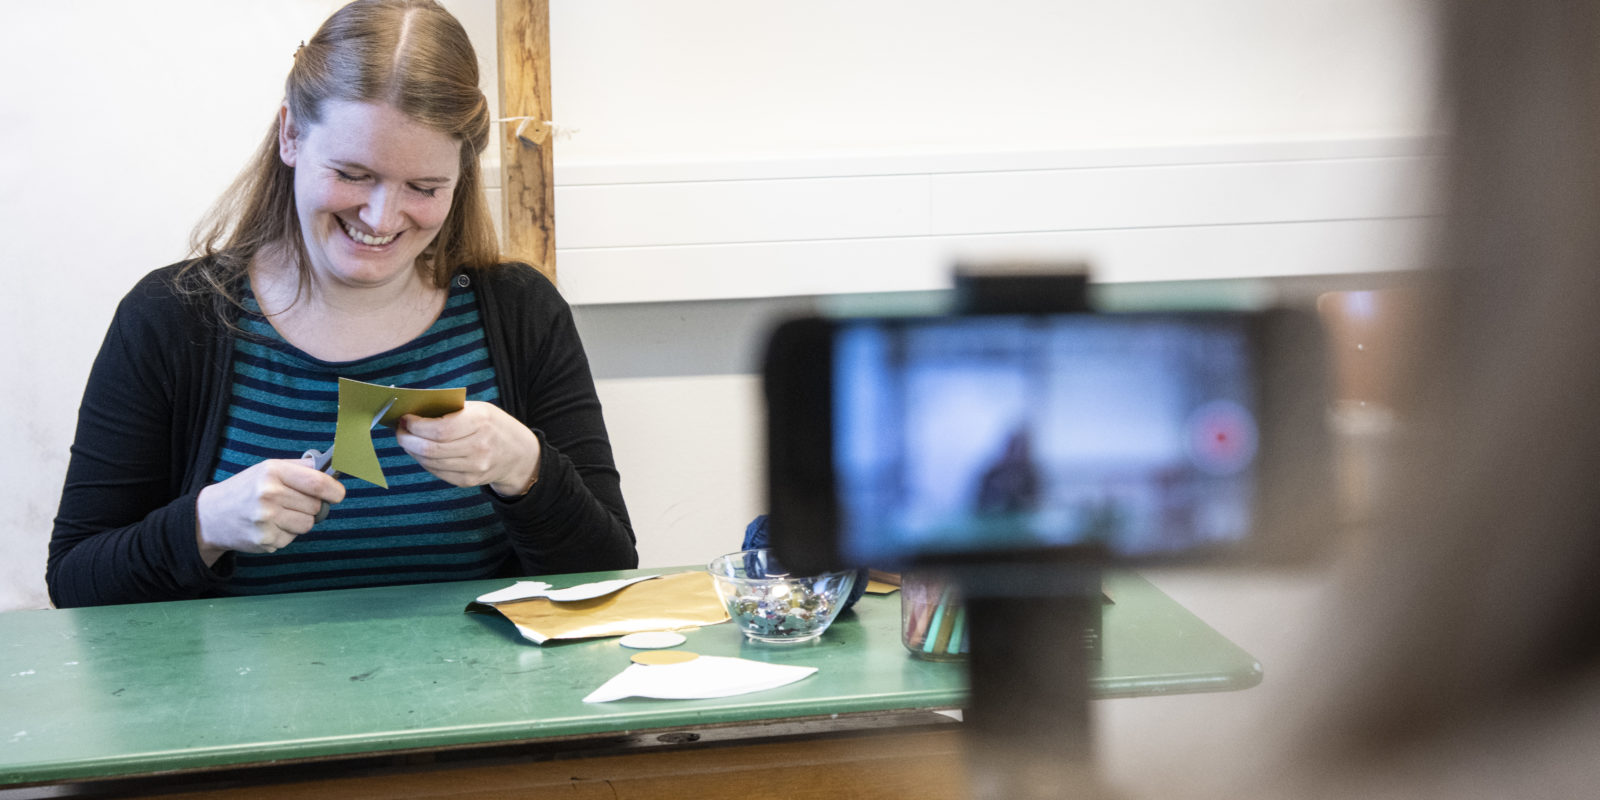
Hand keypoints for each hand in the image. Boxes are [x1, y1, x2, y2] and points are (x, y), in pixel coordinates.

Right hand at [195, 457, 345, 564]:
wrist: (211, 516)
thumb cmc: (246, 489)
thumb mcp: (268, 469)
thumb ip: (301, 468)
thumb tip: (333, 469)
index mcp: (272, 472)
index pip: (317, 483)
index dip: (334, 490)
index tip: (338, 494)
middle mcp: (268, 494)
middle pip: (316, 506)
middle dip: (311, 506)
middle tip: (291, 502)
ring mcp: (266, 519)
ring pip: (307, 524)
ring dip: (299, 521)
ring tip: (278, 514)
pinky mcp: (265, 540)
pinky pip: (293, 538)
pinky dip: (285, 534)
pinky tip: (268, 526)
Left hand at [395, 401, 541, 496]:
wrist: (518, 454)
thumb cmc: (492, 425)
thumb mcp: (478, 409)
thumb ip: (449, 411)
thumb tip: (413, 414)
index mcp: (481, 422)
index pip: (440, 429)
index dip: (416, 426)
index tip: (405, 419)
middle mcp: (479, 447)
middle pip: (431, 449)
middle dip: (408, 439)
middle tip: (400, 430)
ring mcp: (475, 468)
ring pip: (430, 462)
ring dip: (412, 450)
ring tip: (408, 440)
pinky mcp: (469, 481)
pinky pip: (437, 472)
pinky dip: (424, 461)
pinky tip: (421, 452)